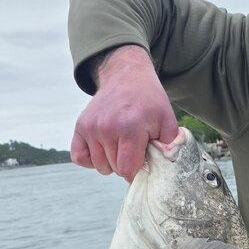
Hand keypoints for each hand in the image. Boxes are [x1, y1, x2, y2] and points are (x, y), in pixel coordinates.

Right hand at [70, 45, 179, 180]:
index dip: (137, 172)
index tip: (143, 163)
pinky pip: (78, 157)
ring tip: (121, 146)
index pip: (127, 169)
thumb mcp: (168, 120)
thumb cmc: (149, 101)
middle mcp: (106, 128)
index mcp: (130, 129)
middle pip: (114, 168)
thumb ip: (170, 145)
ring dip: (110, 162)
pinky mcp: (81, 125)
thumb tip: (167, 166)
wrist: (127, 77)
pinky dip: (90, 160)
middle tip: (135, 148)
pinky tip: (103, 151)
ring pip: (99, 165)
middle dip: (126, 164)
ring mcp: (91, 127)